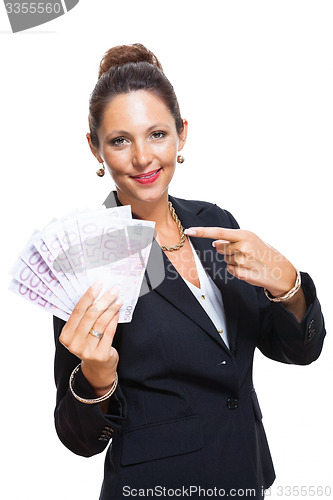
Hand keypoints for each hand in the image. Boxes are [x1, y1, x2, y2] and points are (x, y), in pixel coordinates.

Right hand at [59, 281, 122, 396]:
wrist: (97, 368)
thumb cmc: (89, 343)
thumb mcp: (81, 332)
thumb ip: (84, 316)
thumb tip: (97, 292)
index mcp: (66, 335)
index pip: (77, 311)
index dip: (89, 295)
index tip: (98, 283)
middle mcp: (74, 343)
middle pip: (90, 315)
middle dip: (104, 299)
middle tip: (114, 289)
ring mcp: (87, 350)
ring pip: (101, 322)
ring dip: (111, 308)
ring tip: (119, 299)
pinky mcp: (100, 355)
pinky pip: (109, 332)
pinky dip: (114, 319)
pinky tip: (118, 311)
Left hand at [185, 227, 296, 296]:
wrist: (281, 271)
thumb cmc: (265, 253)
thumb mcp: (252, 240)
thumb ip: (232, 240)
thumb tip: (215, 243)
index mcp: (245, 235)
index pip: (219, 232)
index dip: (202, 232)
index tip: (189, 231)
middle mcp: (243, 247)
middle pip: (220, 247)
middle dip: (227, 249)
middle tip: (245, 252)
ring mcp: (241, 261)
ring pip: (225, 259)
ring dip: (233, 260)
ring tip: (249, 261)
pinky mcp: (240, 273)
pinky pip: (229, 269)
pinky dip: (235, 269)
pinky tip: (248, 268)